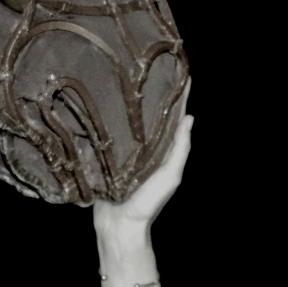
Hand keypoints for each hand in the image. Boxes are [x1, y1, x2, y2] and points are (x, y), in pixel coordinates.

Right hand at [93, 78, 192, 233]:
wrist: (118, 226)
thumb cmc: (148, 203)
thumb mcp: (170, 175)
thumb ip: (180, 149)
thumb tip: (190, 118)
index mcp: (162, 148)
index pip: (172, 116)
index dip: (177, 95)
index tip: (178, 69)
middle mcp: (145, 145)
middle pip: (149, 113)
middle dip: (150, 90)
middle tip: (147, 61)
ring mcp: (124, 150)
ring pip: (127, 119)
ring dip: (126, 100)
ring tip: (124, 72)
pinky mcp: (105, 155)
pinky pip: (106, 132)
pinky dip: (104, 117)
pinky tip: (97, 99)